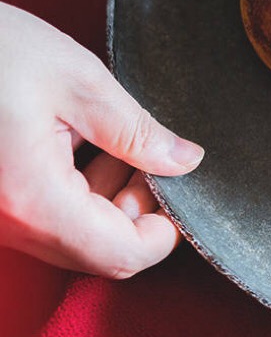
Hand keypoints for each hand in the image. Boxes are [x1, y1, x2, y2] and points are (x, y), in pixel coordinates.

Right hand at [0, 3, 203, 277]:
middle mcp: (9, 223)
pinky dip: (75, 190)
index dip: (165, 233)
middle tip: (148, 154)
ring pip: (72, 236)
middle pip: (97, 252)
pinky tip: (80, 142)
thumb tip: (186, 162)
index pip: (120, 256)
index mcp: (35, 200)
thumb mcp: (79, 81)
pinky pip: (44, 216)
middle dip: (137, 208)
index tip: (181, 189)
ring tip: (113, 140)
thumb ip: (137, 131)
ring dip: (107, 197)